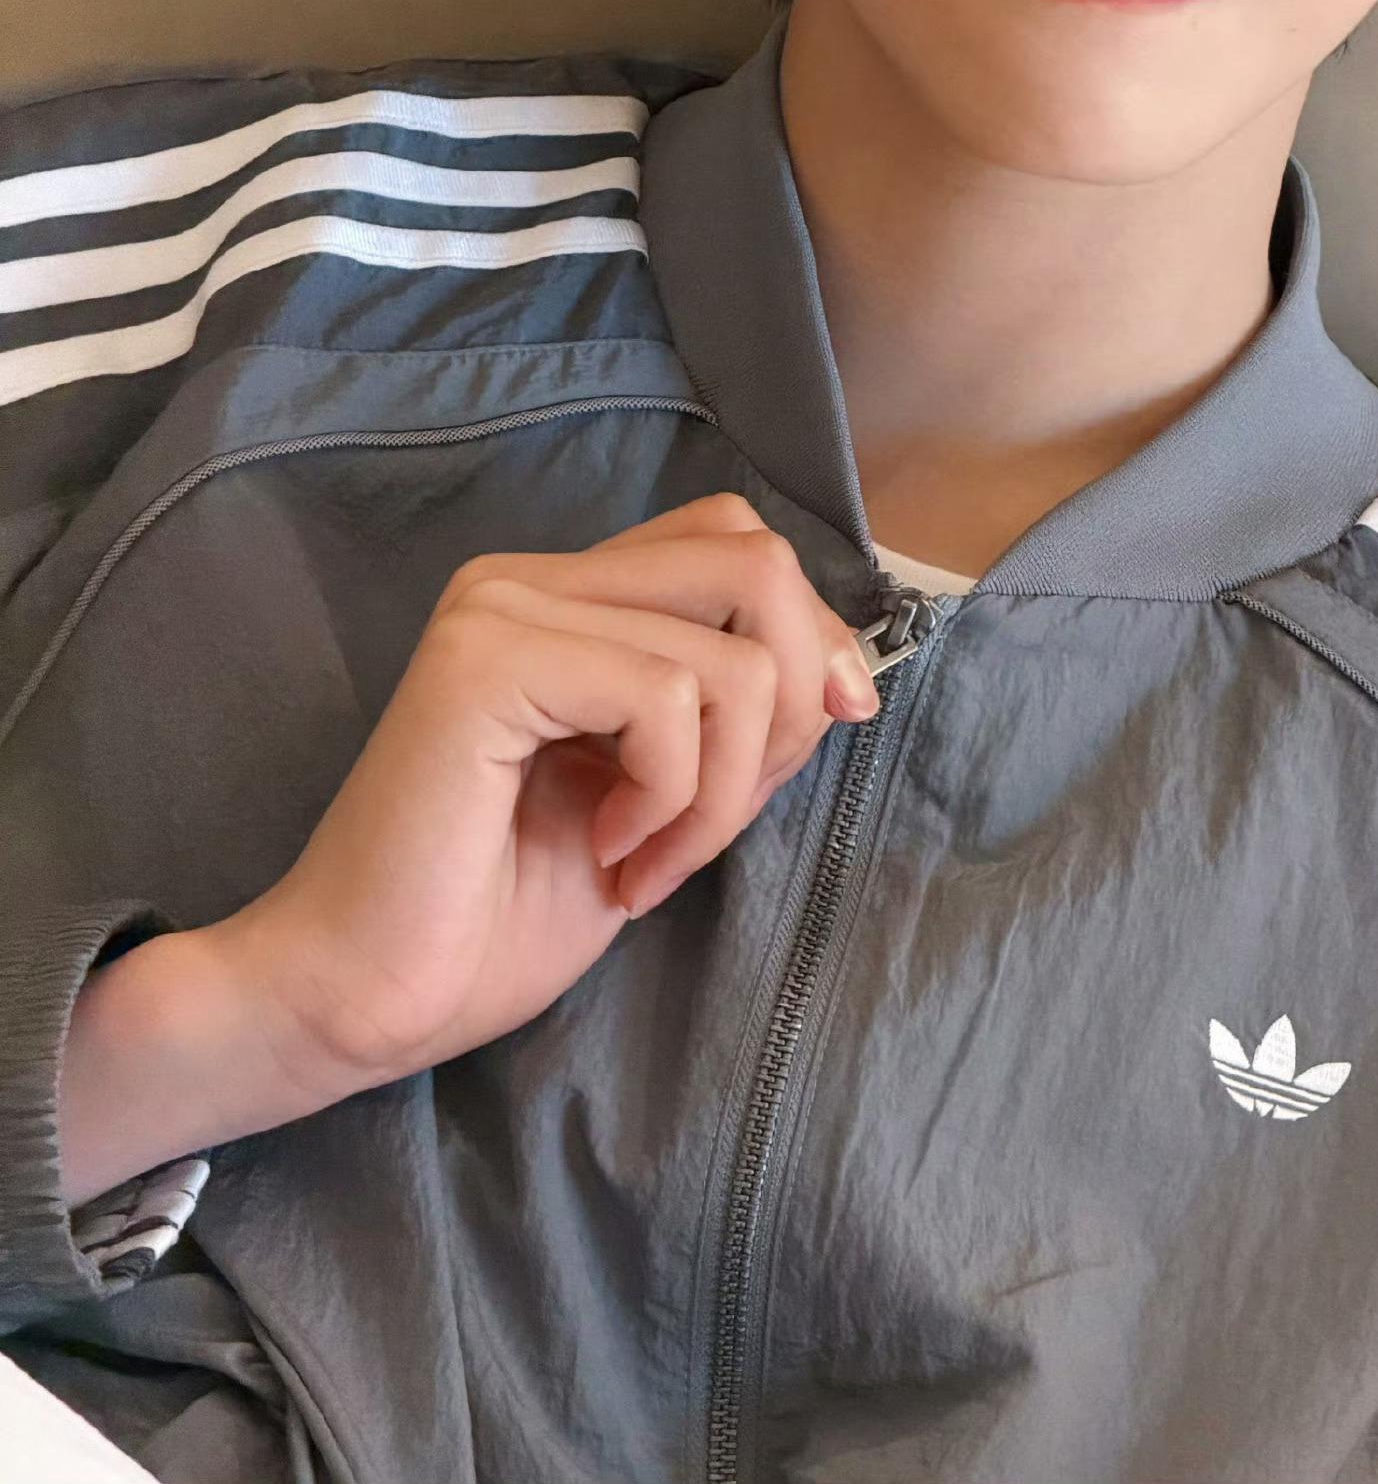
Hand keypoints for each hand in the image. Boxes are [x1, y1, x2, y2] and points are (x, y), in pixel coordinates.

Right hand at [208, 493, 879, 1096]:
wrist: (361, 999)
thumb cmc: (499, 915)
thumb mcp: (664, 794)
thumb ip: (731, 714)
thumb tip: (849, 674)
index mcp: (565, 594)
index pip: (738, 543)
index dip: (807, 635)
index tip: (804, 744)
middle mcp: (529, 575)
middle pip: (755, 563)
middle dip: (789, 704)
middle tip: (718, 816)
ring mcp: (502, 607)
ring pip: (730, 652)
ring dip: (722, 790)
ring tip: (646, 860)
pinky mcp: (486, 659)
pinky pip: (668, 697)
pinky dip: (675, 798)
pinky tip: (608, 852)